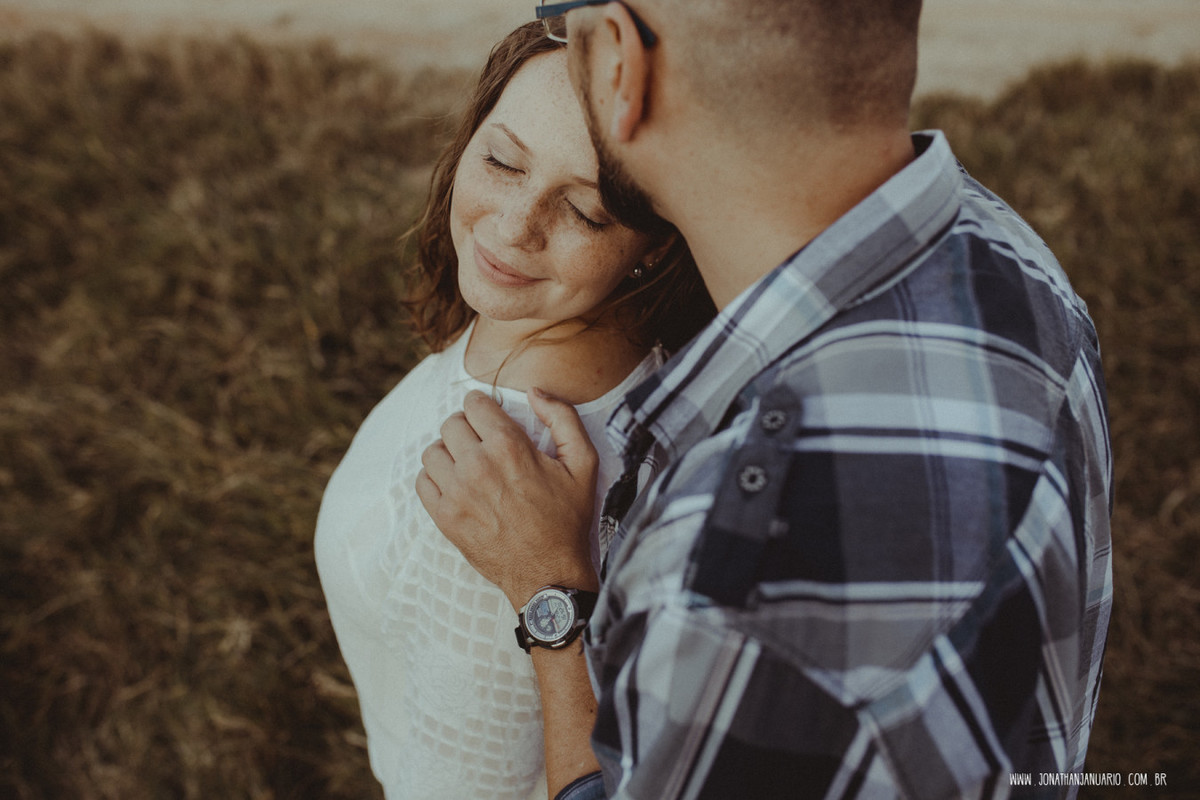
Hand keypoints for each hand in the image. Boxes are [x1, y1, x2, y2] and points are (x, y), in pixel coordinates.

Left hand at [416, 388, 600, 607]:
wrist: (549, 573)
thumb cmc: (568, 519)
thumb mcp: (583, 463)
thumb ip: (562, 418)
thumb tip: (534, 392)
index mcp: (509, 446)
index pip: (474, 403)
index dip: (483, 406)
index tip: (489, 418)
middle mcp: (478, 464)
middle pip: (451, 423)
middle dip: (466, 427)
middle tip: (480, 442)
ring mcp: (457, 492)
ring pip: (432, 451)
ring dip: (448, 452)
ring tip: (466, 463)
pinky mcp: (445, 517)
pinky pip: (423, 481)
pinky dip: (435, 478)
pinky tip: (455, 485)